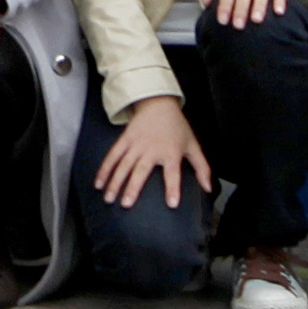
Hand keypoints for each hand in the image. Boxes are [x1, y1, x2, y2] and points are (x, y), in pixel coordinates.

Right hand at [92, 95, 213, 209]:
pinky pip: (113, 155)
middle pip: (141, 170)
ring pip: (123, 165)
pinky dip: (105, 169)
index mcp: (170, 152)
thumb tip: (208, 189)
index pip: (173, 173)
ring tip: (109, 198)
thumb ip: (202, 168)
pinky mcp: (125, 139)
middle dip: (132, 187)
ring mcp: (136, 144)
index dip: (173, 188)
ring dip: (115, 182)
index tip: (171, 204)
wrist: (158, 104)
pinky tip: (98, 183)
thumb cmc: (177, 128)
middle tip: (126, 204)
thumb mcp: (193, 145)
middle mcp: (152, 149)